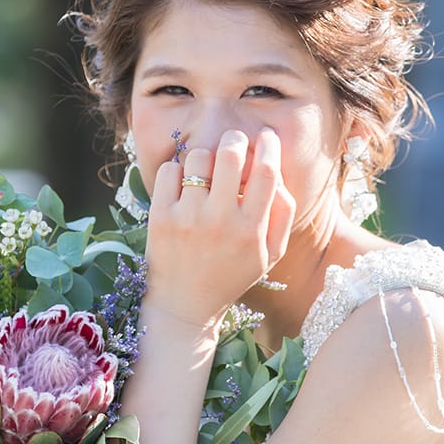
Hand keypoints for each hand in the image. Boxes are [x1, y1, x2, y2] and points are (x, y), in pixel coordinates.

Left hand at [143, 128, 295, 328]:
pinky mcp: (160, 217)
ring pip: (199, 158)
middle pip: (231, 154)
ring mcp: (188, 218)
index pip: (267, 173)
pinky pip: (170, 170)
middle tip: (234, 142)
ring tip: (206, 172)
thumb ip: (283, 215)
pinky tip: (183, 186)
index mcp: (252, 230)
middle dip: (235, 139)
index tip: (266, 136)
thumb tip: (278, 176)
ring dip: (205, 157)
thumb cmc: (231, 275)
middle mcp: (221, 221)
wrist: (184, 307)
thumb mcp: (270, 255)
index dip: (269, 146)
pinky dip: (177, 170)